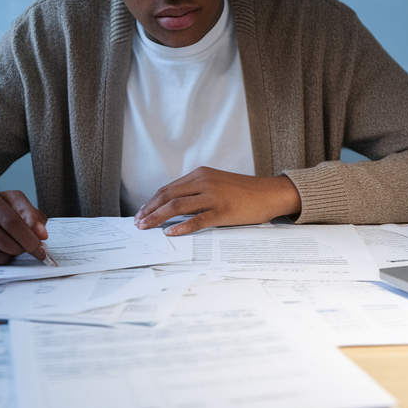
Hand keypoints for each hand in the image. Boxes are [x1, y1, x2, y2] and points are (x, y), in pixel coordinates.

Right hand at [0, 186, 47, 263]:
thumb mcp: (5, 201)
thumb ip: (28, 213)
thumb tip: (42, 234)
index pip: (12, 221)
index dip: (30, 236)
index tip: (42, 245)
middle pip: (7, 241)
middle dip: (25, 249)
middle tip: (35, 252)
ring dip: (12, 255)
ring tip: (12, 247)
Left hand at [133, 168, 301, 235]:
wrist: (269, 193)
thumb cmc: (244, 191)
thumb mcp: (216, 183)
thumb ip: (196, 191)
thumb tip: (173, 208)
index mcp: (200, 174)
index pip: (168, 188)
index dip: (151, 201)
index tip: (141, 212)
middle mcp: (204, 182)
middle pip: (168, 196)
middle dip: (149, 210)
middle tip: (138, 222)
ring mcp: (212, 196)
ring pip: (177, 206)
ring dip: (158, 218)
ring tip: (147, 228)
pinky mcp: (222, 211)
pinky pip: (197, 220)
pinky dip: (181, 227)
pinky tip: (170, 233)